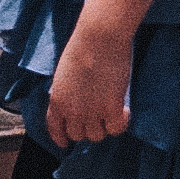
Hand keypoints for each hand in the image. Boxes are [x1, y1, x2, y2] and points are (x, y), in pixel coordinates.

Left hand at [44, 24, 131, 148]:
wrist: (99, 36)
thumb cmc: (83, 45)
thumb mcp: (64, 72)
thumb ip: (68, 92)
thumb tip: (78, 103)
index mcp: (57, 99)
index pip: (55, 129)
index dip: (61, 138)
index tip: (66, 142)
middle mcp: (72, 110)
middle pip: (78, 134)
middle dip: (87, 128)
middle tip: (99, 117)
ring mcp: (91, 111)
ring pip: (97, 135)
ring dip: (105, 126)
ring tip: (113, 112)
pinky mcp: (111, 108)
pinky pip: (116, 129)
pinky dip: (121, 123)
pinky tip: (124, 111)